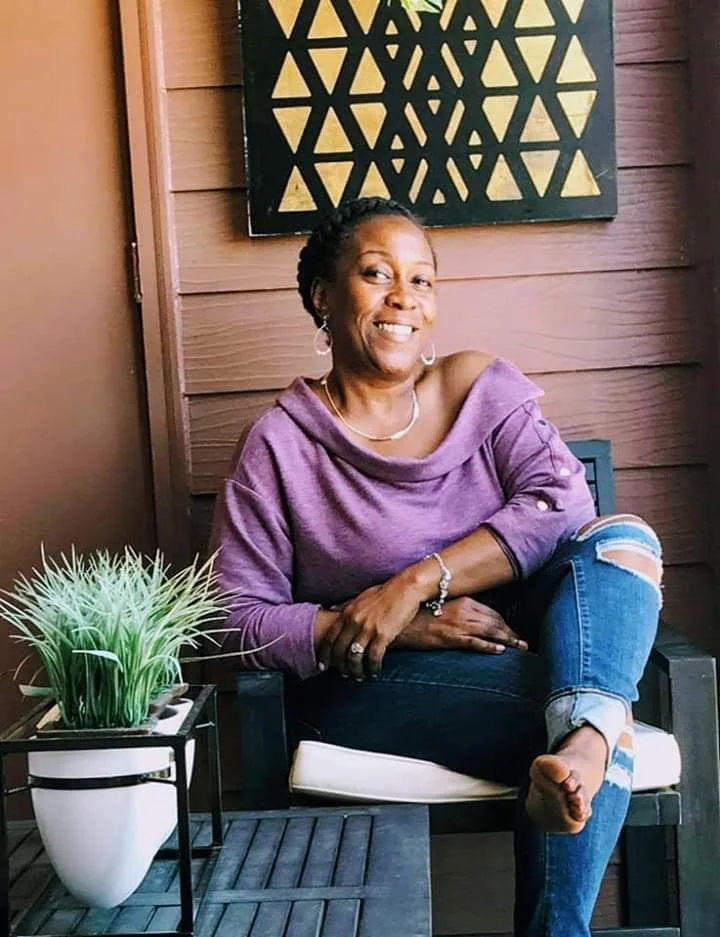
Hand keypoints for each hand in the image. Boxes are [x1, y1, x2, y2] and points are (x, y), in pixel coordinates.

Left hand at [316, 573, 426, 679]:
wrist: (406, 588)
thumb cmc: (385, 593)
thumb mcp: (361, 597)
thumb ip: (346, 605)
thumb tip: (331, 610)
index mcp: (348, 612)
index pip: (330, 638)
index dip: (324, 654)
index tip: (321, 666)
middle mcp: (354, 621)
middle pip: (339, 650)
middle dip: (339, 666)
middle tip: (343, 674)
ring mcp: (368, 628)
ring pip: (354, 657)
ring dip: (355, 670)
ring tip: (359, 676)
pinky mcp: (383, 634)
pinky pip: (373, 657)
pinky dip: (373, 667)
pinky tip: (375, 671)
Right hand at [393, 597, 527, 653]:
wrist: (400, 621)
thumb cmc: (419, 615)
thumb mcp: (442, 607)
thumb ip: (458, 610)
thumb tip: (469, 618)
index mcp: (463, 601)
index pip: (491, 613)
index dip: (505, 623)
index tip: (513, 631)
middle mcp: (464, 610)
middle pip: (495, 622)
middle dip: (511, 633)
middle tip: (523, 643)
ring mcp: (458, 624)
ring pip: (490, 631)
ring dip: (508, 640)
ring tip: (520, 649)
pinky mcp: (451, 637)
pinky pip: (475, 642)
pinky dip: (489, 646)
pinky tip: (500, 651)